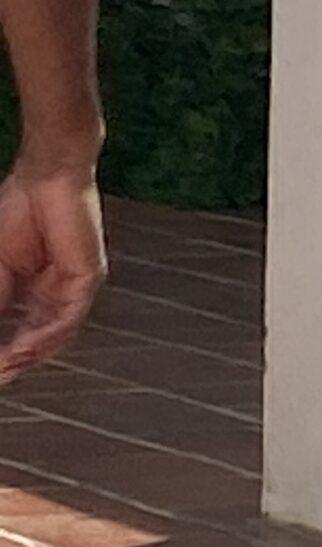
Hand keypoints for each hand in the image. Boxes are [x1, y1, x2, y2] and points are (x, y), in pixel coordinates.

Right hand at [0, 162, 100, 379]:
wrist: (46, 178)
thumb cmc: (19, 211)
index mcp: (37, 289)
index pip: (21, 331)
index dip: (4, 352)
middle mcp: (58, 292)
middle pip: (39, 338)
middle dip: (15, 361)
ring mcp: (75, 285)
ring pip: (55, 333)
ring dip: (28, 354)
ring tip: (4, 369)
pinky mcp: (88, 276)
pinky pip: (69, 314)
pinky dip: (45, 335)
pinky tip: (23, 348)